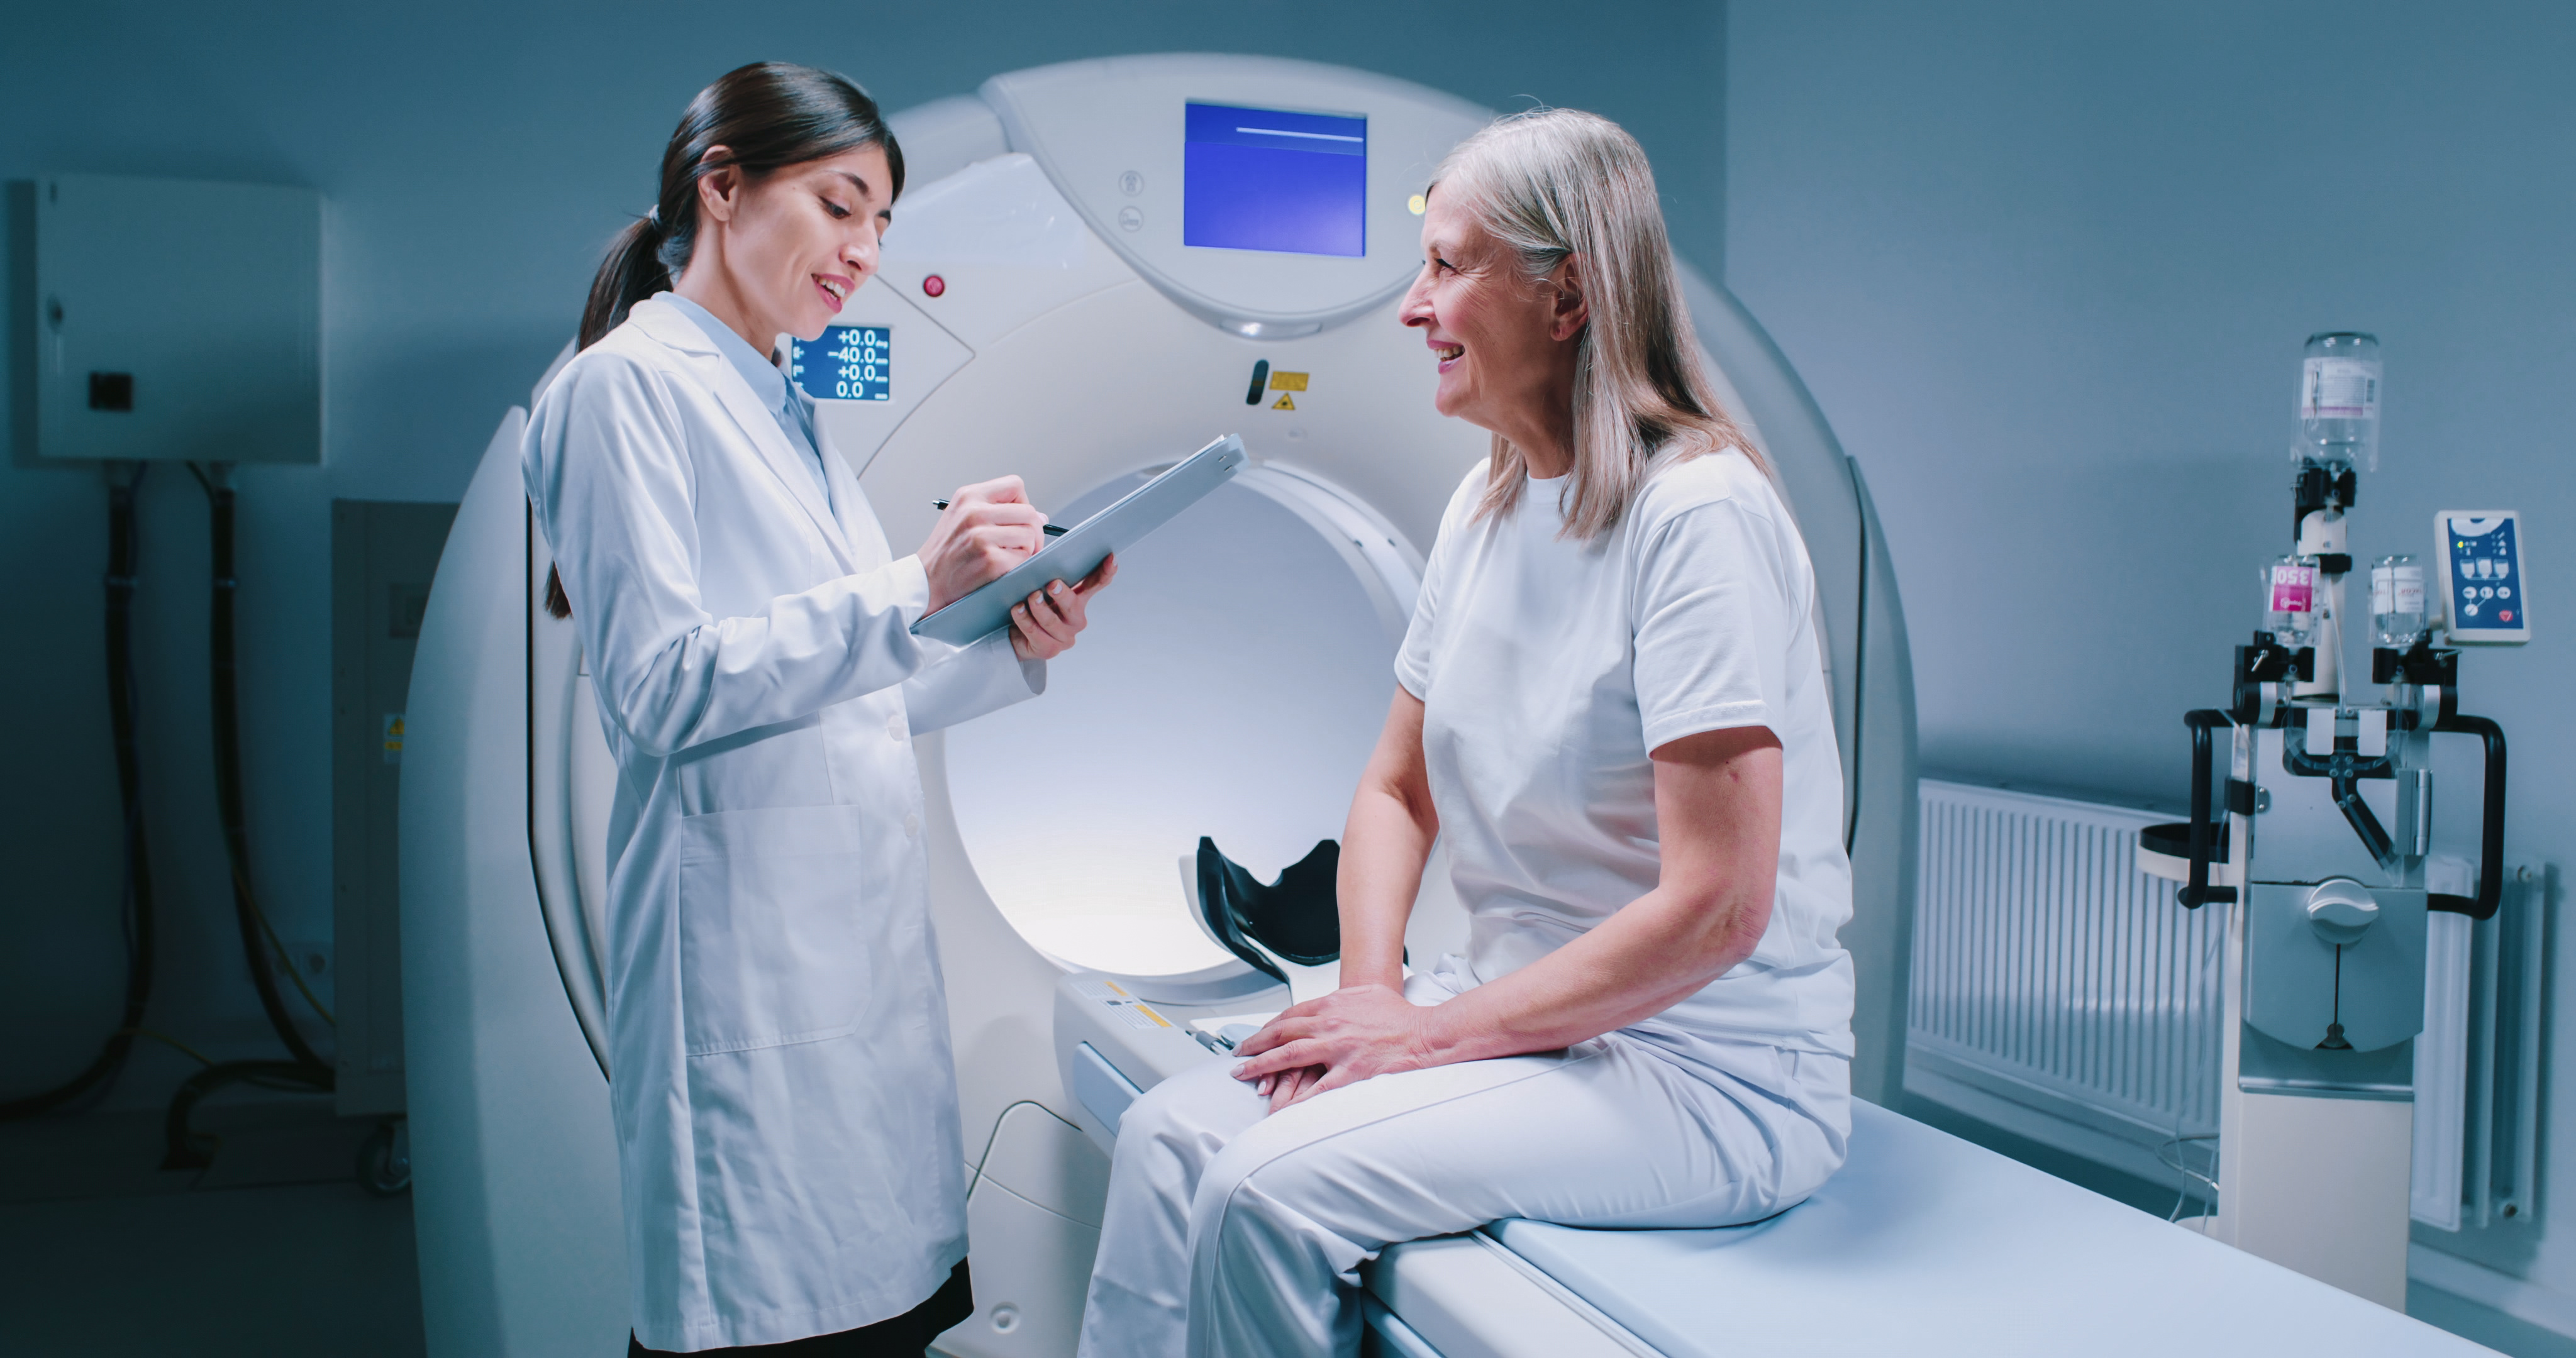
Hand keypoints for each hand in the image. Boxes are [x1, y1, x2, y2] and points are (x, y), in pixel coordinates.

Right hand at [920, 476, 1047, 612]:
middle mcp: (974, 512)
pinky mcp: (990, 560)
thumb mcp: (962, 517)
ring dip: (1026, 550)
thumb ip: (998, 510)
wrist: (926, 582)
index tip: (1017, 519)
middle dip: (1032, 531)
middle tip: (1024, 545)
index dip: (1023, 502)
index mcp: (968, 496)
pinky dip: (1019, 566)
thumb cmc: (947, 551)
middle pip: (1029, 512)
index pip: (1015, 484)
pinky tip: (1002, 569)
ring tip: (1009, 557)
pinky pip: (1024, 558)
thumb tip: (1041, 517)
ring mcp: (981, 536)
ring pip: (1029, 535)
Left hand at [1010, 553, 1115, 661]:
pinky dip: (1025, 620)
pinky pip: (1036, 633)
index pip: (1096, 585)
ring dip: (1038, 607)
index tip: (1110, 558)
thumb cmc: (1030, 608)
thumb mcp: (1041, 589)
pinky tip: (1018, 610)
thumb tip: (1044, 559)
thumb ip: (1048, 575)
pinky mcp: (1049, 650)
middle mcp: (1075, 620)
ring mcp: (1064, 637)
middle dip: (1063, 595)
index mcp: (1078, 600)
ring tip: (1029, 597)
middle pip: (1073, 605)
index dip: (1105, 572)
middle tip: (1052, 584)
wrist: (1015, 636)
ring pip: (1051, 621)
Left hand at [1229, 983, 1435, 1113]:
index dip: (1267, 1028)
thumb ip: (1341, 999)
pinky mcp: (1350, 1072)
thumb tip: (1327, 1003)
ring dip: (1262, 1067)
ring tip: (1246, 1076)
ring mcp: (1338, 1049)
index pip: (1289, 1016)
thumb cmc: (1400, 1015)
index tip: (1256, 1038)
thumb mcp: (1366, 995)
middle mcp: (1329, 1024)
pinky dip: (1296, 1099)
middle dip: (1255, 1046)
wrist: (1426, 1034)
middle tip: (1238, 1057)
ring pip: (1289, 1058)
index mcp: (1331, 1005)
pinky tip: (1281, 1107)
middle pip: (1281, 1034)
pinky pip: (1316, 1089)